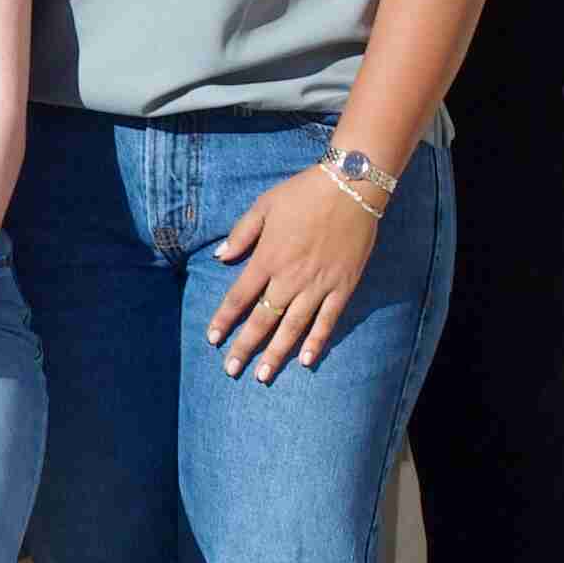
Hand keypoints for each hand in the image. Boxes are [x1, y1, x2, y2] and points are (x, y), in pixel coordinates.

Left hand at [210, 170, 381, 382]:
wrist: (351, 186)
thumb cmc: (303, 193)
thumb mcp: (264, 205)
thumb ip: (241, 234)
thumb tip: (220, 257)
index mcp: (268, 258)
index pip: (239, 296)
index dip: (224, 319)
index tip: (212, 338)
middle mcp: (290, 277)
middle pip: (262, 319)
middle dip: (245, 346)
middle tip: (231, 369)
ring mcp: (318, 285)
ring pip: (293, 327)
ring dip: (276, 352)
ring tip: (263, 375)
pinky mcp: (342, 286)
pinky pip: (327, 320)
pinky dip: (316, 341)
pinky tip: (305, 361)